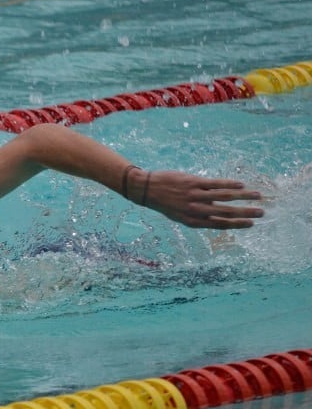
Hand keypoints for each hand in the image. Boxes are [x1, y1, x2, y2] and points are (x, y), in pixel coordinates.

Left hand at [139, 170, 264, 228]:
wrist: (147, 189)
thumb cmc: (165, 202)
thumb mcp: (180, 215)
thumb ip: (198, 215)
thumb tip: (218, 212)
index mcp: (192, 221)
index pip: (220, 225)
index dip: (237, 225)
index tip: (251, 224)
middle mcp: (195, 210)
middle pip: (226, 213)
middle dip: (246, 213)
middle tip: (262, 213)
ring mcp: (195, 196)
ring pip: (224, 197)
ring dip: (243, 197)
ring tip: (257, 195)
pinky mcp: (194, 183)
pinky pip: (215, 184)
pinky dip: (230, 184)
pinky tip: (241, 185)